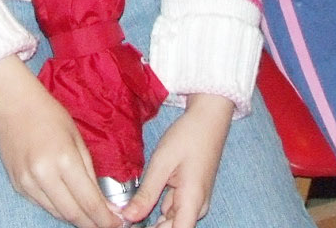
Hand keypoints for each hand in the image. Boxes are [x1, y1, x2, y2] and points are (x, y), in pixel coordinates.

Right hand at [0, 57, 119, 227]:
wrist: (13, 105)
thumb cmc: (49, 115)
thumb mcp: (78, 139)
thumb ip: (90, 174)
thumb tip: (105, 204)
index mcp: (64, 160)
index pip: (89, 202)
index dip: (105, 219)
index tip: (116, 225)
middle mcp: (43, 175)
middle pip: (72, 214)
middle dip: (92, 224)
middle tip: (105, 224)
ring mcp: (27, 182)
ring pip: (57, 213)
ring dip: (75, 217)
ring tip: (89, 215)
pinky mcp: (18, 185)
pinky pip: (42, 205)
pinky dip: (57, 207)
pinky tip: (67, 201)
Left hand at [124, 94, 231, 225]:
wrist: (208, 119)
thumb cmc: (188, 136)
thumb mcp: (162, 163)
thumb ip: (146, 194)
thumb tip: (128, 217)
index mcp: (192, 201)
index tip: (134, 226)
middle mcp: (197, 207)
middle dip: (151, 226)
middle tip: (127, 215)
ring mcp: (195, 202)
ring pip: (172, 222)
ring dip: (153, 219)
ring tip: (132, 207)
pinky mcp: (190, 195)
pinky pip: (173, 210)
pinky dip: (158, 208)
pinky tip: (143, 199)